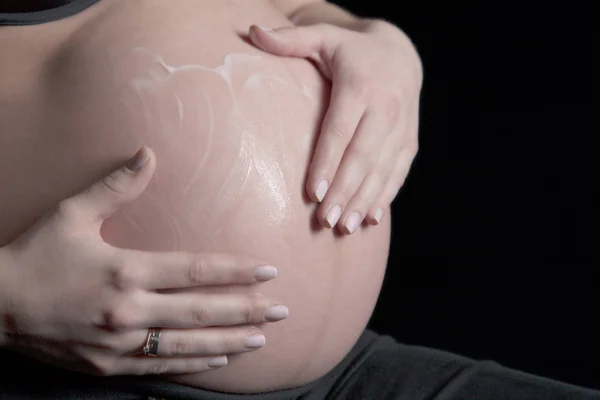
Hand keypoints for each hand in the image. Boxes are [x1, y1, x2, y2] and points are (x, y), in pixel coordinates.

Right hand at [0, 146, 287, 375]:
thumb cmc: (35, 255)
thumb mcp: (72, 214)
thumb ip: (116, 186)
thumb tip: (148, 154)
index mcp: (125, 270)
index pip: (195, 271)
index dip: (235, 271)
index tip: (267, 271)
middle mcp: (129, 310)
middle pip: (202, 311)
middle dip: (247, 310)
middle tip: (282, 310)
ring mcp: (119, 343)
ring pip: (188, 345)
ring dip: (230, 341)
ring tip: (262, 338)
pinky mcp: (108, 365)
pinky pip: (161, 367)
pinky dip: (194, 364)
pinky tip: (219, 360)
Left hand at [249, 20, 421, 233]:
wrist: (402, 53)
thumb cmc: (351, 51)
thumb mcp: (323, 37)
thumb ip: (290, 40)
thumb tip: (252, 32)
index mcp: (361, 87)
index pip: (340, 130)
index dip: (327, 163)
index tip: (312, 193)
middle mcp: (386, 108)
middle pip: (363, 157)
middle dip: (344, 192)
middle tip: (325, 220)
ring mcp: (402, 128)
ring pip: (383, 170)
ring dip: (364, 201)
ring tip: (345, 228)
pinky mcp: (410, 142)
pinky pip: (399, 173)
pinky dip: (386, 197)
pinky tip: (370, 218)